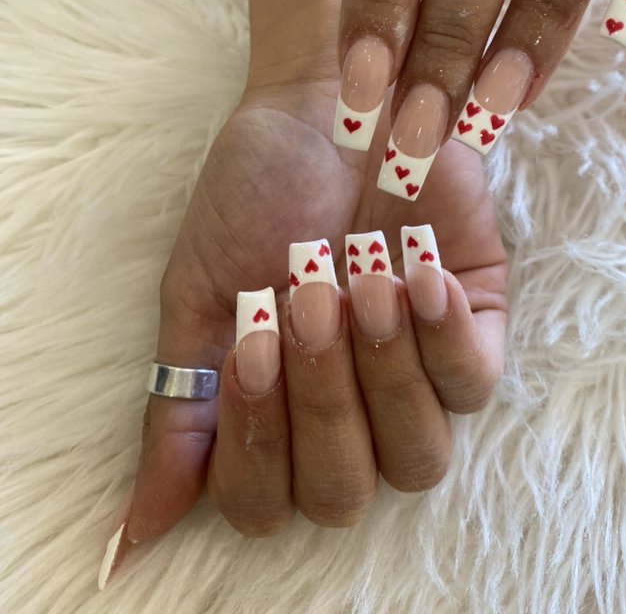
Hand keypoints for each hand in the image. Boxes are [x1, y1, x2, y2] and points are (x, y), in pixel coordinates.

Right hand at [100, 71, 506, 583]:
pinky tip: (415, 277)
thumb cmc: (254, 195)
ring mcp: (414, 373)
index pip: (265, 502)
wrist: (320, 106)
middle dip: (319, 403)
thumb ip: (180, 407)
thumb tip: (142, 527)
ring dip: (380, 375)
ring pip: (418, 458)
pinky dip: (441, 339)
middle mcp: (346, 409)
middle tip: (305, 297)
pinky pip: (474, 382)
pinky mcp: (473, 324)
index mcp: (275, 412)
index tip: (249, 343)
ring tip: (358, 281)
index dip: (254, 446)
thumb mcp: (198, 295)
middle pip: (343, 493)